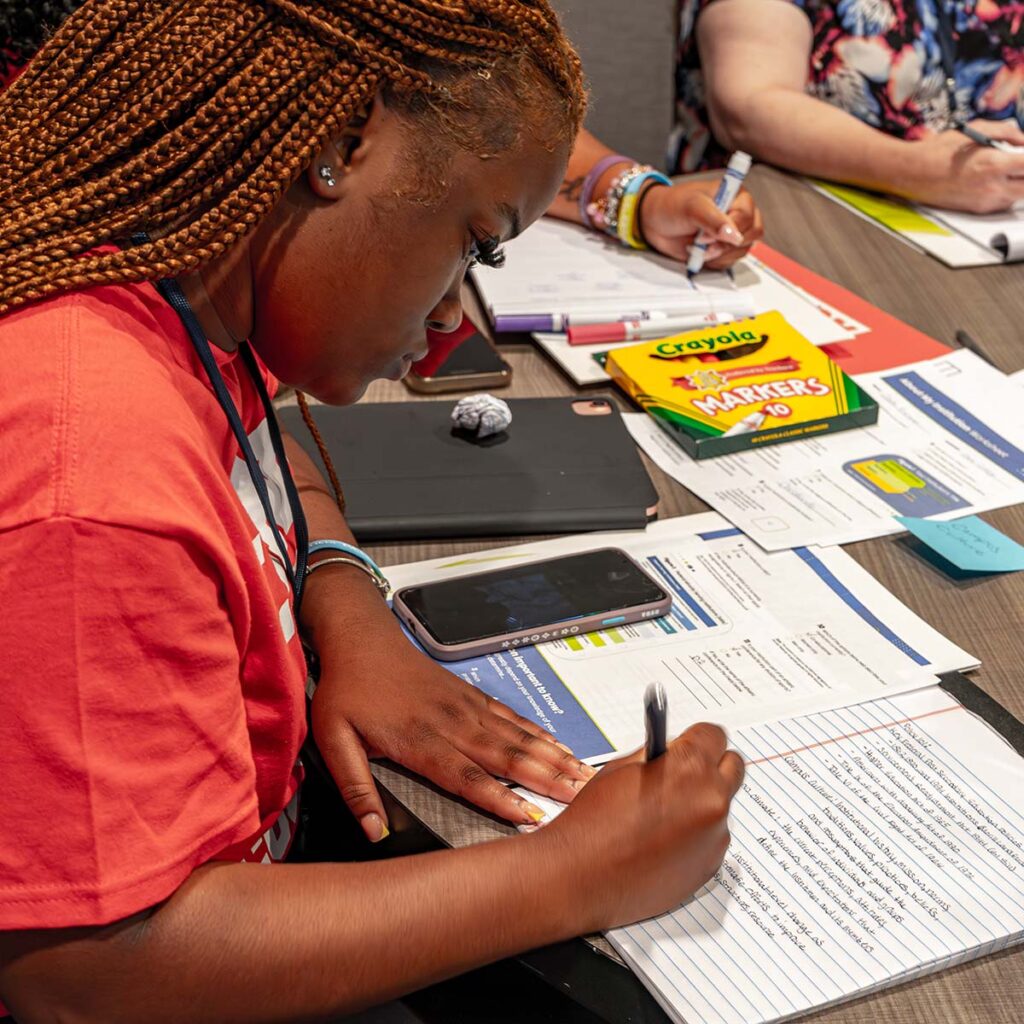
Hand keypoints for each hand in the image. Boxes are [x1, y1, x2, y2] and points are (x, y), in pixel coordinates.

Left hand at [311, 629, 595, 841]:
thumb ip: (355, 788)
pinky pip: (510, 716)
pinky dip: (536, 732)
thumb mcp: (334, 742)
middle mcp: (450, 722)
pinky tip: (556, 745)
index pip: (466, 776)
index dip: (499, 798)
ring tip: (581, 775)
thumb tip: (372, 831)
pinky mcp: (470, 695)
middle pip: (505, 756)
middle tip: (579, 798)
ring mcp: (465, 706)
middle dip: (544, 778)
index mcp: (419, 739)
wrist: (361, 640)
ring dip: (550, 756)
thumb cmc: (347, 690)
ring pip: (515, 736)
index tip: (529, 816)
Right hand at [539, 723, 744, 931]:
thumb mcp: (623, 768)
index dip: (696, 738)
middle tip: (685, 774)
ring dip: (702, 803)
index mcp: (690, 768)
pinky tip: (664, 841)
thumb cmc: (595, 822)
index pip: (714, 734)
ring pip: (721, 805)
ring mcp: (715, 836)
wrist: (583, 875)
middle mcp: (711, 800)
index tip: (689, 744)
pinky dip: (696, 835)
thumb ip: (659, 757)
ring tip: (664, 816)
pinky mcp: (711, 866)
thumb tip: (675, 753)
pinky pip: (713, 838)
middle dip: (710, 765)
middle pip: (732, 766)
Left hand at [637, 179, 763, 269]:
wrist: (654, 222)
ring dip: (718, 254)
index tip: (704, 235)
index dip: (729, 230)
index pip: (748, 217)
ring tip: (696, 246)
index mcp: (737, 196)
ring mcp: (732, 233)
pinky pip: (730, 262)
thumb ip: (713, 220)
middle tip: (701, 243)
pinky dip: (714, 262)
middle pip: (751, 235)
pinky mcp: (723, 249)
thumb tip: (733, 236)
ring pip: (741, 251)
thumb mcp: (692, 207)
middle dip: (725, 245)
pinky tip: (699, 253)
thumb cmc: (673, 206)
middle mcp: (739, 214)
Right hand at [895, 120, 1023, 212]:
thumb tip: (1022, 138)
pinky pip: (1003, 203)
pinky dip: (1008, 192)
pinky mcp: (977, 209)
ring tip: (1011, 171)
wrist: (912, 173)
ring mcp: (985, 202)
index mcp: (993, 165)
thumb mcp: (975, 129)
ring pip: (1018, 197)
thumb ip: (1006, 132)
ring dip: (1020, 184)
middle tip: (1020, 164)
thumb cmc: (938, 151)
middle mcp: (991, 188)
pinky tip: (998, 181)